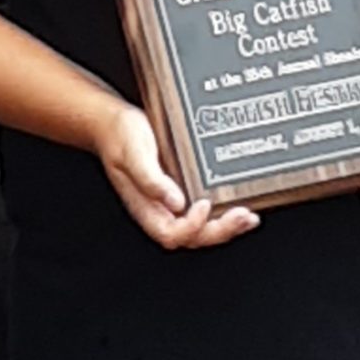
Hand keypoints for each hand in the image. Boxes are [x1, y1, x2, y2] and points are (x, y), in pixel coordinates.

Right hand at [93, 101, 259, 251]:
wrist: (112, 122)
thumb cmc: (119, 136)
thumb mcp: (133, 154)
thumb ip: (151, 180)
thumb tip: (176, 202)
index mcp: (145, 207)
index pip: (171, 233)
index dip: (191, 226)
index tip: (204, 203)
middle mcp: (160, 210)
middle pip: (192, 237)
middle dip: (220, 231)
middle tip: (242, 216)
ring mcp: (171, 203)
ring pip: (201, 229)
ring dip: (226, 227)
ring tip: (247, 218)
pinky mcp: (181, 191)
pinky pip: (204, 213)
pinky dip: (224, 214)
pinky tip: (240, 206)